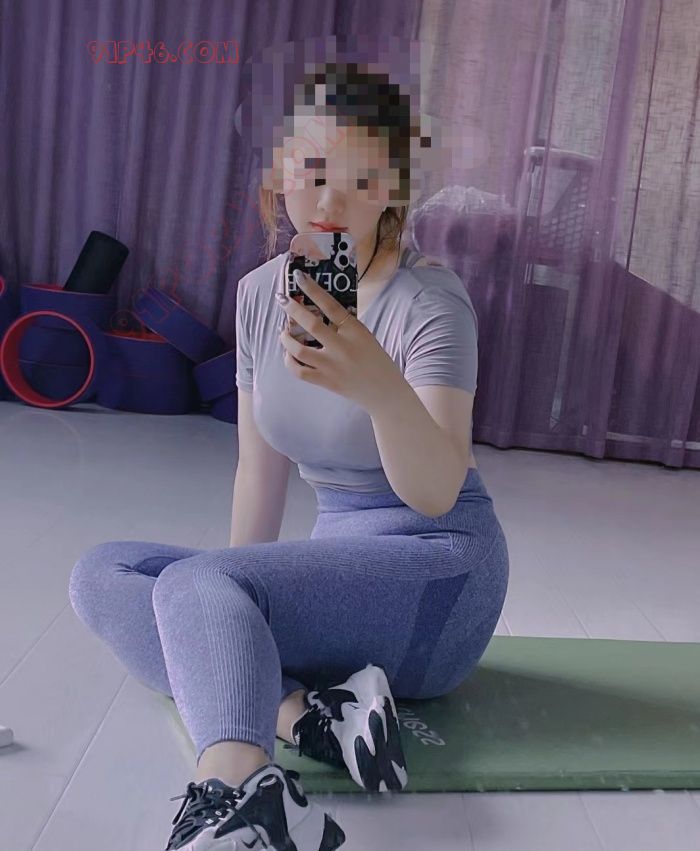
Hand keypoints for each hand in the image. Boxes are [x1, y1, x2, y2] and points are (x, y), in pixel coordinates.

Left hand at [276, 269, 402, 410]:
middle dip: (292, 309)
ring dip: (286, 338)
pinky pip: (300, 372)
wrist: (384, 391)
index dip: (313, 289)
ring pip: (299, 350)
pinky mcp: (326, 382)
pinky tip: (288, 355)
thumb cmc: (375, 359)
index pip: (331, 305)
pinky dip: (289, 362)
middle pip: (311, 325)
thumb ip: (345, 325)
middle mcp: (342, 347)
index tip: (299, 277)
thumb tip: (318, 309)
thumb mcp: (365, 336)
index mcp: (355, 331)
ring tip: (283, 331)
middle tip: (282, 299)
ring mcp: (332, 366)